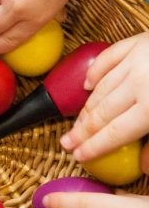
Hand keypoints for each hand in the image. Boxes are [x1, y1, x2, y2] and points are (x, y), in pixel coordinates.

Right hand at [60, 33, 148, 166]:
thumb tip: (144, 166)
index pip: (115, 132)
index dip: (94, 146)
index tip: (78, 155)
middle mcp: (138, 84)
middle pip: (102, 112)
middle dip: (81, 130)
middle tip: (66, 142)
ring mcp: (136, 61)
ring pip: (101, 88)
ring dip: (85, 107)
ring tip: (75, 121)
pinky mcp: (138, 42)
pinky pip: (108, 59)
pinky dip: (94, 72)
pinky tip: (86, 84)